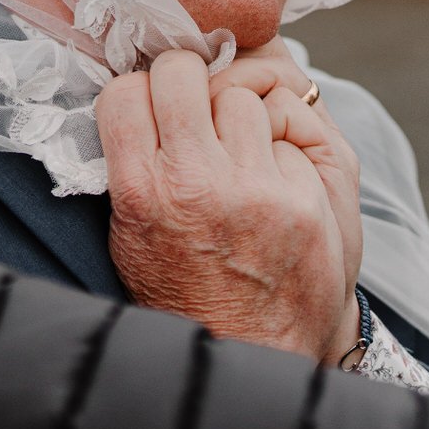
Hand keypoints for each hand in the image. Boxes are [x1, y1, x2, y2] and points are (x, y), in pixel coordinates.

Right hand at [97, 50, 357, 365]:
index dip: (141, 92)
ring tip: (239, 154)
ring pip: (244, 95)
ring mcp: (253, 189)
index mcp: (141, 194)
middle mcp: (194, 184)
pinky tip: (276, 184)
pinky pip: (289, 131)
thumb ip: (131, 167)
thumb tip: (139, 97)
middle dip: (189, 80)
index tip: (153, 106)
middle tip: (197, 107)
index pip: (125, 92)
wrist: (249, 356)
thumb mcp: (130, 237)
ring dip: (241, 115)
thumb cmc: (184, 293)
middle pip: (184, 72)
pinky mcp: (303, 200)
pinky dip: (284, 150)